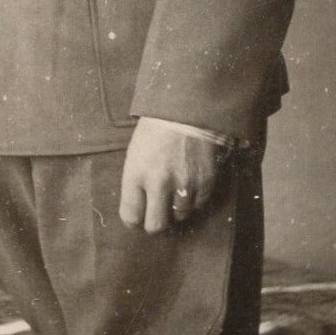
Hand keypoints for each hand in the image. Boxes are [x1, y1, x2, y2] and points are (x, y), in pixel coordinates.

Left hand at [118, 116, 226, 234]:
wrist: (189, 109)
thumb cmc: (157, 129)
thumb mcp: (136, 153)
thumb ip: (136, 181)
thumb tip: (139, 208)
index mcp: (136, 173)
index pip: (130, 215)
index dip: (133, 219)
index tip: (138, 216)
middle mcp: (159, 182)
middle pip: (156, 225)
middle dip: (155, 223)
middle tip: (157, 213)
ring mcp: (184, 184)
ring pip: (179, 217)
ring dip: (177, 209)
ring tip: (176, 191)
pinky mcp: (205, 182)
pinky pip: (198, 205)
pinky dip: (194, 199)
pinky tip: (190, 183)